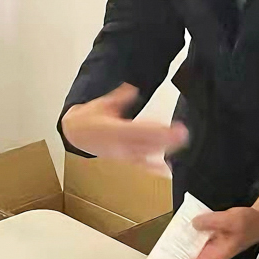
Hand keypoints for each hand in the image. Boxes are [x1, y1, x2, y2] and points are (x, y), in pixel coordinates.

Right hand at [61, 84, 189, 173]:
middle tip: (183, 134)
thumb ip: (119, 98)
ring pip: (146, 153)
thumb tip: (132, 89)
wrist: (75, 134)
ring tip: (181, 144)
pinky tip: (166, 169)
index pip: (139, 130)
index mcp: (113, 129)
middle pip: (146, 143)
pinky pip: (140, 164)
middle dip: (165, 139)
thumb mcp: (102, 103)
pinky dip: (154, 168)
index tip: (170, 126)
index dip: (156, 129)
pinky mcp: (124, 158)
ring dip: (163, 150)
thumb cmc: (89, 117)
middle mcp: (119, 144)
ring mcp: (122, 153)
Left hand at [160, 193, 258, 258]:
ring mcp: (212, 247)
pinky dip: (185, 241)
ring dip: (178, 255)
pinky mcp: (212, 239)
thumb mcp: (231, 219)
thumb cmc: (249, 222)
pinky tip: (176, 235)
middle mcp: (213, 254)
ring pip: (192, 254)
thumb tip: (194, 224)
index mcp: (218, 255)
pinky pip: (195, 243)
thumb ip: (212, 222)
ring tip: (162, 254)